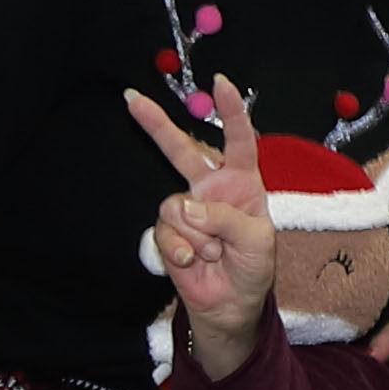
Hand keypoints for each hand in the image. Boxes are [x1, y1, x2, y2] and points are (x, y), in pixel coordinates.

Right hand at [130, 81, 279, 360]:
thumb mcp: (257, 241)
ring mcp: (187, 210)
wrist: (230, 305)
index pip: (239, 140)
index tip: (221, 84)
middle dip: (157, 124)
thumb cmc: (253, 268)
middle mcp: (211, 188)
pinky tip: (191, 261)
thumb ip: (227, 218)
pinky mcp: (169, 233)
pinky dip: (179, 249)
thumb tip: (187, 207)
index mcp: (242, 182)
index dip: (232, 112)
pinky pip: (165, 232)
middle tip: (131, 98)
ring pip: (175, 204)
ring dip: (194, 233)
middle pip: (182, 149)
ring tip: (211, 252)